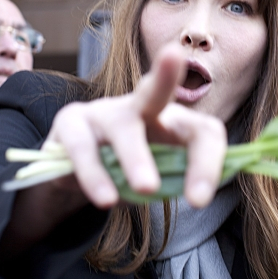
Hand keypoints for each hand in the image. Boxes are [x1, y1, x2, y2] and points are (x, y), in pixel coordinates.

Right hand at [47, 43, 226, 207]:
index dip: (207, 162)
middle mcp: (138, 107)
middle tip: (175, 127)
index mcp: (171, 121)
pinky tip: (105, 199)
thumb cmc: (126, 173)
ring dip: (136, 158)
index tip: (198, 201)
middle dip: (166, 77)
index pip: (201, 131)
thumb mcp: (156, 179)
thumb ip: (177, 181)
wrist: (75, 173)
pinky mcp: (70, 124)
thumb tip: (200, 193)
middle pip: (156, 89)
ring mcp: (102, 112)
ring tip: (146, 190)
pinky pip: (83, 148)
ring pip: (122, 127)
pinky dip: (95, 175)